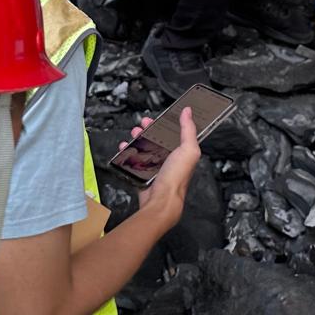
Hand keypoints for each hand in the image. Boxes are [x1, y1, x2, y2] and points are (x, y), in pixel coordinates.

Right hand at [119, 107, 198, 230]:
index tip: (160, 116)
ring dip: (139, 138)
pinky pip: (135, 160)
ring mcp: (157, 166)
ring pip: (146, 147)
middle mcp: (171, 159)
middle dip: (150, 128)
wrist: (161, 201)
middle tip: (144, 123)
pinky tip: (126, 147)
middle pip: (158, 139)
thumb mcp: (188, 150)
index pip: (176, 133)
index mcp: (183, 153)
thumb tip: (188, 112)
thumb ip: (189, 130)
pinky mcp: (144, 174)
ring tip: (134, 133)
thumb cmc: (176, 179)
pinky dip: (128, 152)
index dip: (167, 123)